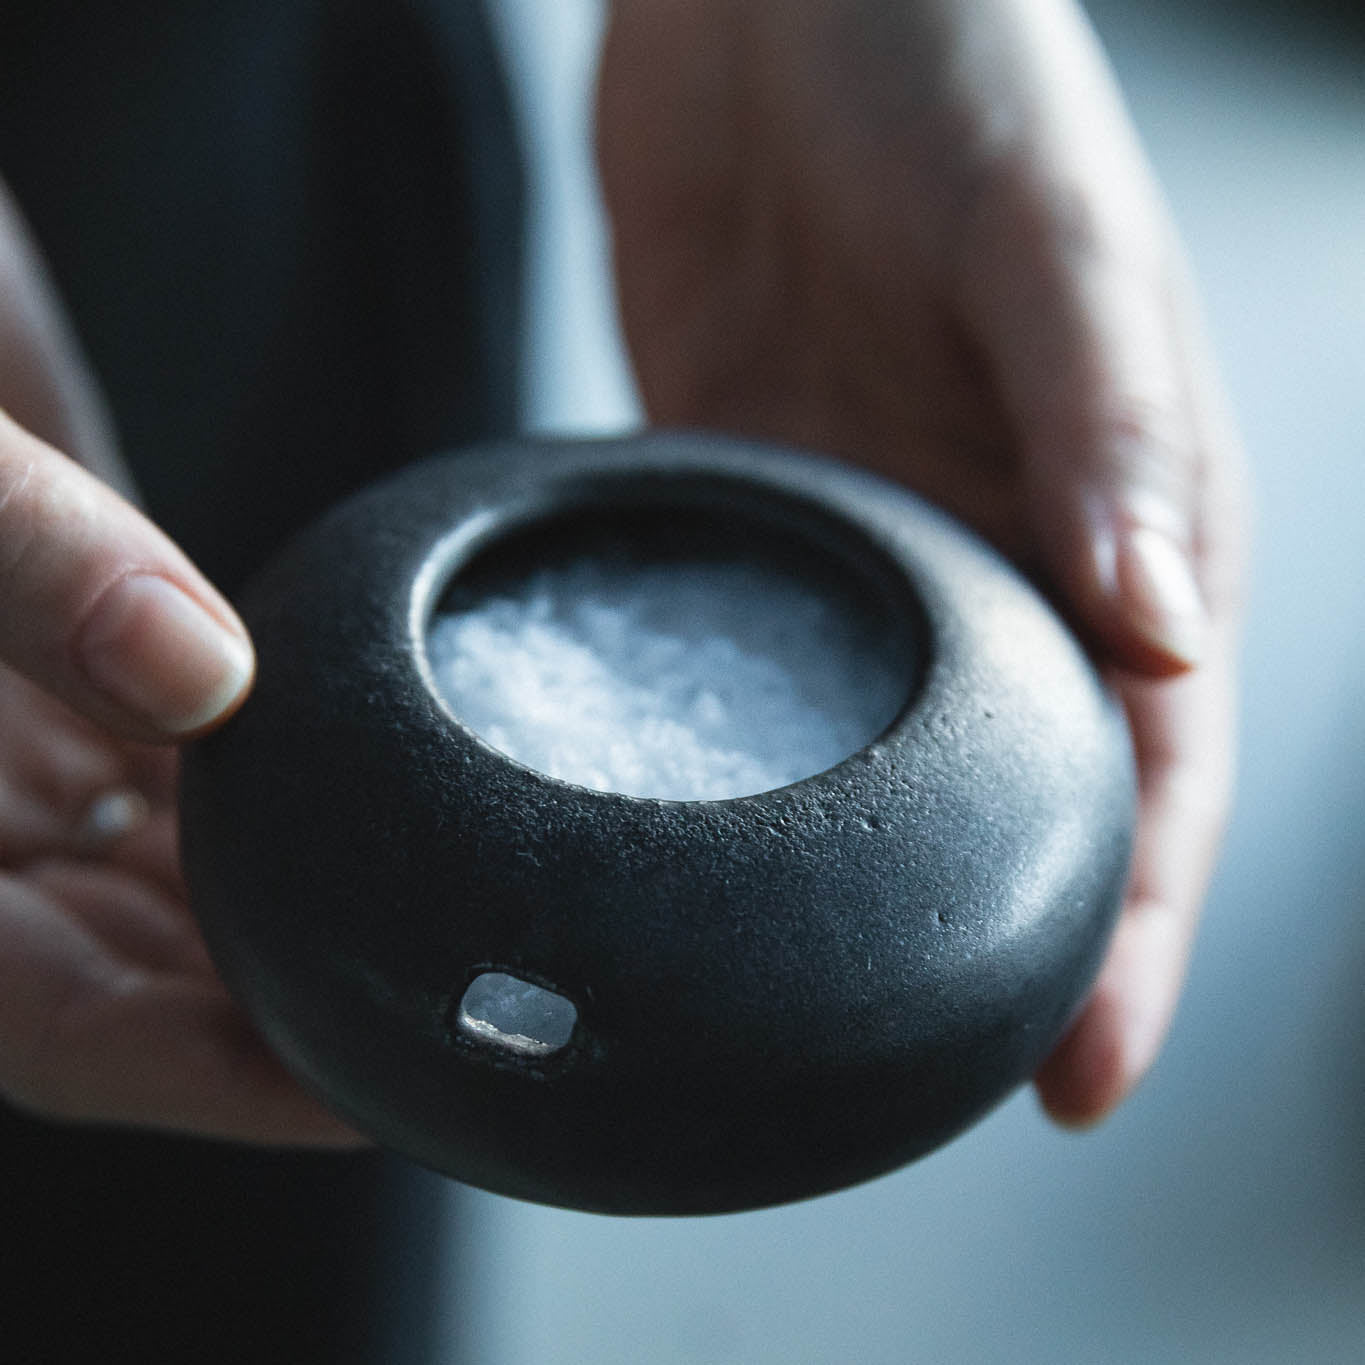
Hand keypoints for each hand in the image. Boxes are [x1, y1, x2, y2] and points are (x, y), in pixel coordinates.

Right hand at [0, 184, 359, 1143]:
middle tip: (449, 1021)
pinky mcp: (82, 660)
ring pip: (175, 878)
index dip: (206, 1080)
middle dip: (284, 1013)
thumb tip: (209, 676)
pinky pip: (189, 768)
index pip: (54, 1027)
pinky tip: (366, 799)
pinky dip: (278, 794)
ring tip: (434, 933)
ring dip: (291, 908)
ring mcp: (24, 741)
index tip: (362, 1097)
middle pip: (140, 972)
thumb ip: (18, 559)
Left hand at [598, 0, 1247, 1122]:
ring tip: (804, 999)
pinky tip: (679, 827)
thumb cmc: (948, 64)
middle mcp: (996, 544)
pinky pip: (743, 648)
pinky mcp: (752, 495)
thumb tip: (1162, 623)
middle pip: (1009, 790)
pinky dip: (725, 747)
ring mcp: (868, 530)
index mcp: (1108, 510)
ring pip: (871, 745)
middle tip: (934, 1082)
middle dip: (993, 941)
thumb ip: (1108, 426)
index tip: (1073, 1073)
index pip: (1141, 763)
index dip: (1125, 928)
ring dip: (854, 871)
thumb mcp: (1045, 235)